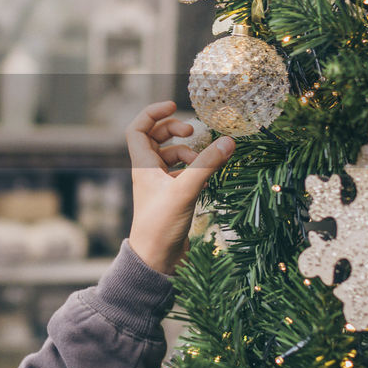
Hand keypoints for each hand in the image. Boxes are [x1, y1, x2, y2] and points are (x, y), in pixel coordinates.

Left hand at [126, 101, 233, 275]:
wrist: (156, 261)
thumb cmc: (160, 226)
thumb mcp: (185, 191)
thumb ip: (206, 166)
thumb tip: (229, 141)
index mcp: (142, 166)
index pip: (138, 129)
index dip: (153, 113)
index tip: (174, 106)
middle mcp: (148, 173)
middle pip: (155, 138)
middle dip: (174, 130)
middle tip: (193, 132)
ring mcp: (159, 185)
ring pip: (170, 156)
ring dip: (187, 152)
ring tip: (202, 161)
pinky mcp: (171, 197)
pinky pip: (181, 173)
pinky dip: (193, 169)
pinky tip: (206, 176)